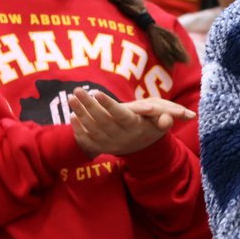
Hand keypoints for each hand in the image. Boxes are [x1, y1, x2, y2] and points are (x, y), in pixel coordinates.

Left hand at [69, 87, 194, 157]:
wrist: (144, 146)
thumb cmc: (153, 125)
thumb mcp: (162, 121)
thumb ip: (165, 118)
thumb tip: (167, 120)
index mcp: (136, 126)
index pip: (120, 115)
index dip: (108, 105)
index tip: (96, 92)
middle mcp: (122, 137)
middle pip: (103, 121)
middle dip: (88, 105)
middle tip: (76, 90)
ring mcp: (111, 144)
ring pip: (93, 130)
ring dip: (80, 114)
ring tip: (72, 98)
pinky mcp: (103, 148)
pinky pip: (88, 141)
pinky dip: (79, 130)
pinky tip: (71, 116)